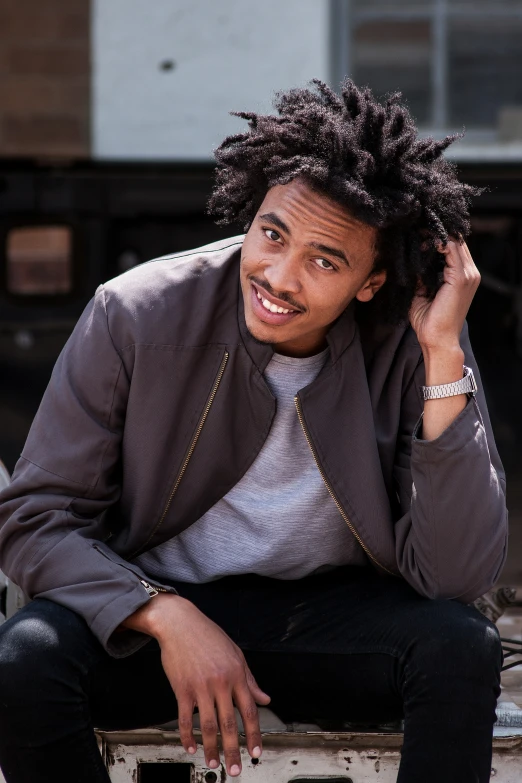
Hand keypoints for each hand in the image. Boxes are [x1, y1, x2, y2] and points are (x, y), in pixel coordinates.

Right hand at [122, 594, 270, 776]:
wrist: (180, 623)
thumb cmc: (208, 635)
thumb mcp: (236, 653)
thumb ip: (250, 679)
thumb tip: (265, 699)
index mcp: (237, 674)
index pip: (250, 710)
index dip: (254, 734)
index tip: (257, 752)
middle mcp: (221, 682)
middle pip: (230, 724)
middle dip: (234, 750)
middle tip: (236, 769)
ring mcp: (201, 687)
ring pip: (208, 726)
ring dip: (212, 748)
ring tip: (214, 763)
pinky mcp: (182, 689)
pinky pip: (185, 718)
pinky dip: (187, 736)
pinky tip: (190, 747)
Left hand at [409, 239, 479, 350]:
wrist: (436, 340)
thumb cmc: (429, 322)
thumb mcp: (422, 293)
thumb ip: (422, 276)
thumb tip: (414, 260)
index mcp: (464, 277)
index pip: (455, 248)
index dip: (437, 239)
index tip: (418, 237)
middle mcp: (470, 274)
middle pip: (456, 242)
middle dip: (436, 234)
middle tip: (416, 231)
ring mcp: (468, 275)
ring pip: (455, 242)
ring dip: (436, 237)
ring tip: (418, 237)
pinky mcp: (460, 278)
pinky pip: (451, 250)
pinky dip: (438, 243)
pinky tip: (425, 244)